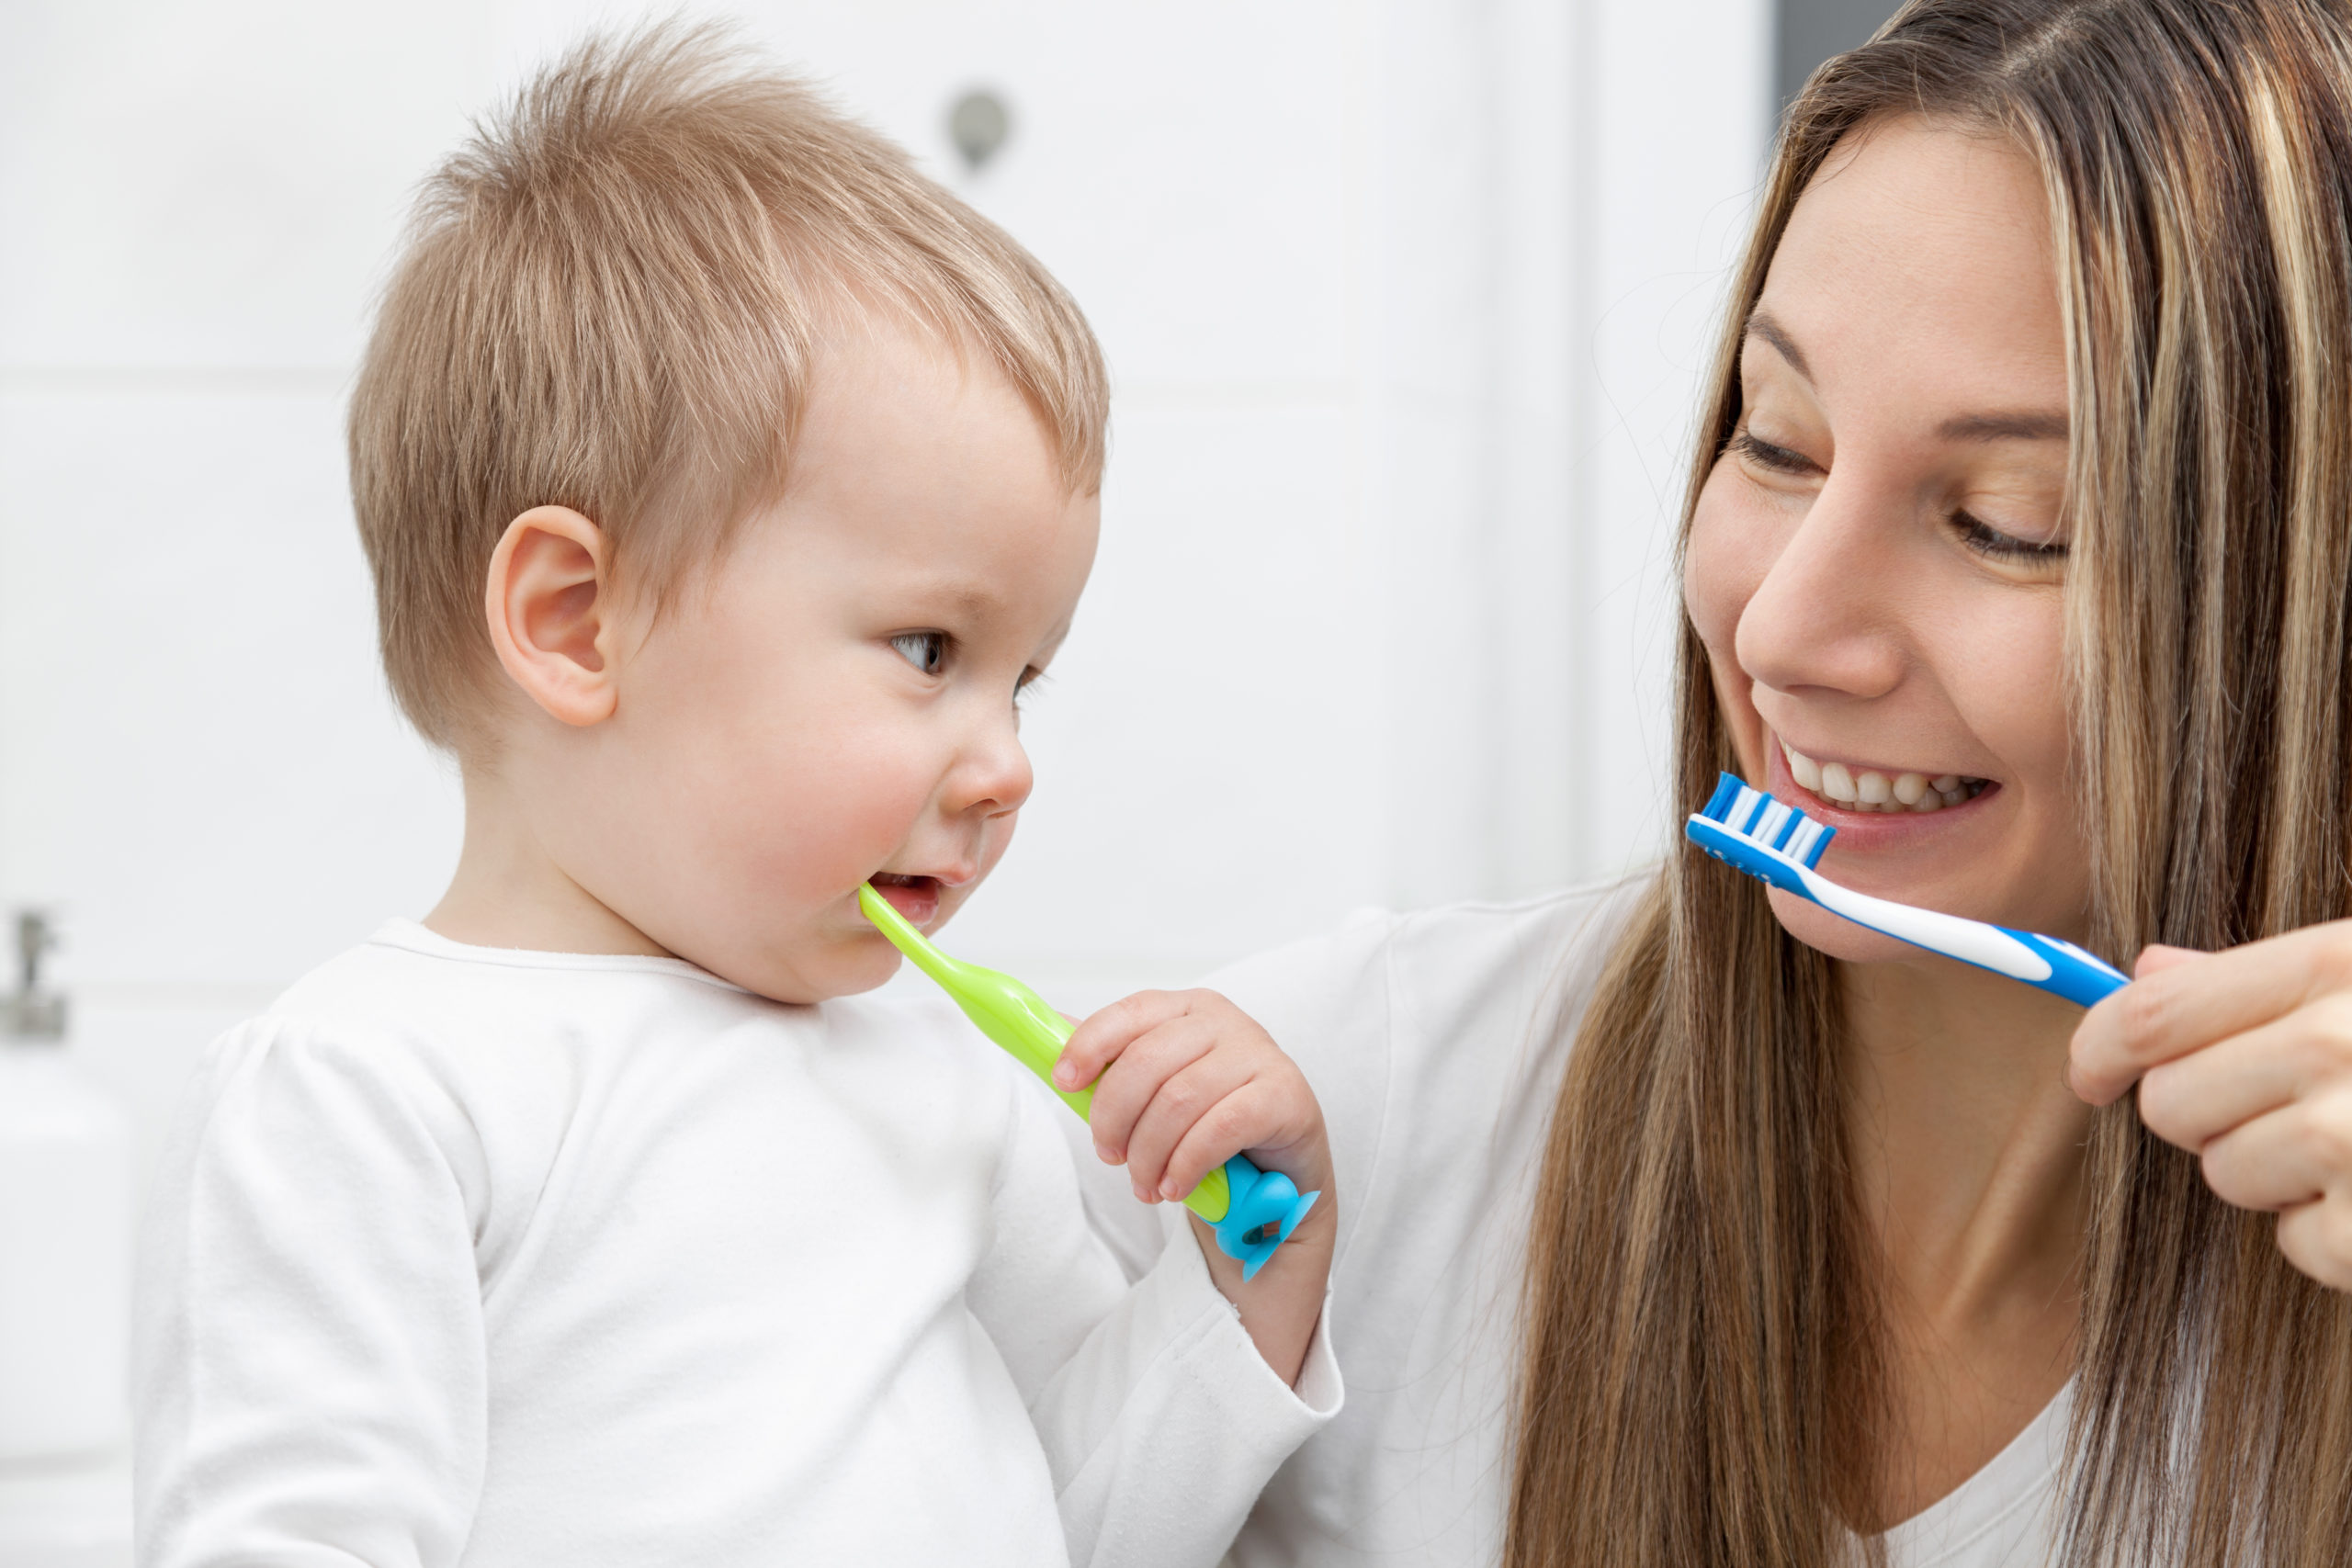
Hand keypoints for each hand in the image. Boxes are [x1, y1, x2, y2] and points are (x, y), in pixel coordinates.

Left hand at [1054, 989, 1334, 1382]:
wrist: (1280, 1173)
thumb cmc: (1210, 1122)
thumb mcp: (1158, 1089)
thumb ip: (1113, 1062)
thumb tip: (1051, 1030)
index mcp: (1187, 1009)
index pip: (1131, 1012)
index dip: (1090, 1044)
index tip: (1063, 1082)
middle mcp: (1225, 1021)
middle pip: (1147, 1062)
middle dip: (1115, 1118)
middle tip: (1109, 1157)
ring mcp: (1260, 1053)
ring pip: (1179, 1100)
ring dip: (1149, 1153)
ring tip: (1145, 1185)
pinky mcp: (1285, 1095)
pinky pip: (1220, 1128)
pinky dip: (1187, 1164)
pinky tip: (1176, 1187)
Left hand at [2070, 923, 2351, 1290]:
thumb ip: (2264, 981)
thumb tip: (2146, 969)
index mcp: (2335, 965)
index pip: (2154, 1012)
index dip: (2100, 1045)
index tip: (2089, 1072)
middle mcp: (2338, 1045)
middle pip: (2169, 1100)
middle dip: (2205, 1117)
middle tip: (2283, 1114)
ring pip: (2222, 1171)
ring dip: (2270, 1175)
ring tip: (2350, 1154)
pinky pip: (2291, 1242)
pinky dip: (2327, 1235)